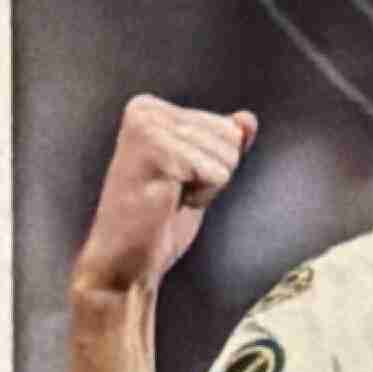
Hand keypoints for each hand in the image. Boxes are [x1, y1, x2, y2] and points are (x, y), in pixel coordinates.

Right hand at [70, 96, 257, 302]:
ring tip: (167, 198)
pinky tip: (167, 203)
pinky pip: (217, 172)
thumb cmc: (158, 221)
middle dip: (212, 174)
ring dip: (205, 187)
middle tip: (170, 194)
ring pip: (227, 154)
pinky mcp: (156, 151)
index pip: (228, 128)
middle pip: (230, 136)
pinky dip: (201, 196)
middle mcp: (145, 110)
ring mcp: (148, 128)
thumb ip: (223, 143)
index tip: (174, 183)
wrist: (124, 262)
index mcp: (149, 109)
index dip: (211, 165)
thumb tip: (248, 119)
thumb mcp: (199, 174)